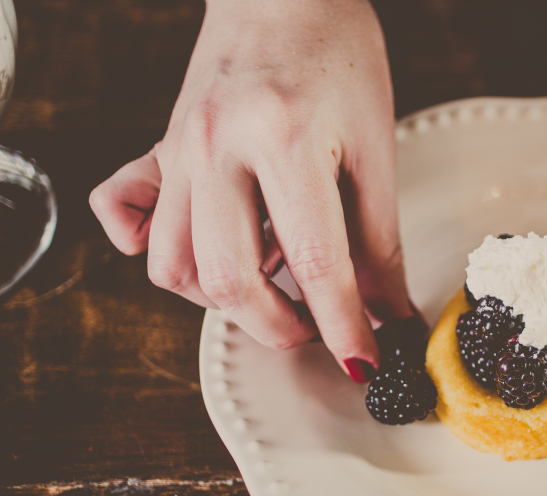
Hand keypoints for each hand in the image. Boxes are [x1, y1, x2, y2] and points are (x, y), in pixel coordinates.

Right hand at [89, 0, 413, 381]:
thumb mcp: (374, 145)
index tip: (366, 362)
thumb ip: (379, 238)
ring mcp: (176, 149)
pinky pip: (129, 219)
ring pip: (174, 266)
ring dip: (226, 299)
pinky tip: (209, 248)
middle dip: (281, 326)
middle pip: (230, 279)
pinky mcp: (158, 150)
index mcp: (281, 137)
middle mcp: (213, 146)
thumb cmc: (339, 55)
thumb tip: (390, 314)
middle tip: (321, 326)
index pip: (315, 263)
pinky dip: (162, 252)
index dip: (345, 325)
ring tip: (274, 285)